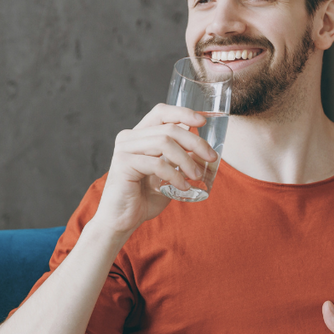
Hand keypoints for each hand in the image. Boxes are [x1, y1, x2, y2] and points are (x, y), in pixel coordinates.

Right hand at [90, 104, 217, 234]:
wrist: (121, 221)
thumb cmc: (144, 198)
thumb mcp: (167, 174)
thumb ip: (179, 158)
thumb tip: (201, 145)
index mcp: (138, 135)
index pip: (161, 112)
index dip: (183, 113)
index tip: (203, 121)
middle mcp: (129, 138)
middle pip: (168, 129)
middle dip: (194, 142)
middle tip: (211, 157)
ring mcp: (124, 149)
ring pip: (164, 143)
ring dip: (186, 160)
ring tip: (196, 176)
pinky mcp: (123, 164)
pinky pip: (157, 163)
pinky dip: (174, 175)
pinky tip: (182, 187)